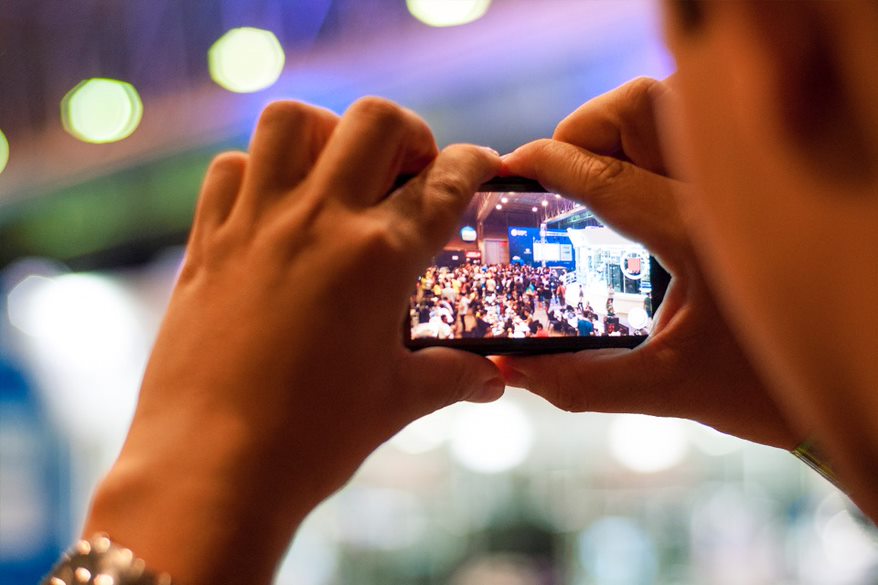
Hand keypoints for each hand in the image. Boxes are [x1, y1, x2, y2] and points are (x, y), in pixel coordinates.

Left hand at [84, 98, 503, 584]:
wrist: (211, 470)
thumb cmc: (313, 439)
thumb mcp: (397, 401)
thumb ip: (453, 375)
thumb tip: (493, 377)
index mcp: (380, 256)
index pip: (447, 180)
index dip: (476, 164)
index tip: (483, 167)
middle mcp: (320, 221)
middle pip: (374, 121)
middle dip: (407, 134)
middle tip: (411, 175)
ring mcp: (257, 225)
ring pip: (291, 121)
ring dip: (327, 134)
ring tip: (339, 174)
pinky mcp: (208, 243)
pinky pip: (231, 170)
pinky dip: (258, 172)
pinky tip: (275, 210)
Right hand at [496, 78, 803, 449]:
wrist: (847, 386)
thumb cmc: (769, 389)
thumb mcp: (670, 390)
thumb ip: (581, 381)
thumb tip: (512, 369)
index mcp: (696, 236)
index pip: (606, 177)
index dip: (549, 163)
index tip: (511, 166)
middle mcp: (721, 194)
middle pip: (640, 107)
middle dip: (583, 131)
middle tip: (559, 177)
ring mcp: (741, 183)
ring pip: (672, 105)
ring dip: (621, 129)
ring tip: (593, 175)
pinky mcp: (750, 187)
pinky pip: (693, 129)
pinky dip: (651, 140)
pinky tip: (637, 185)